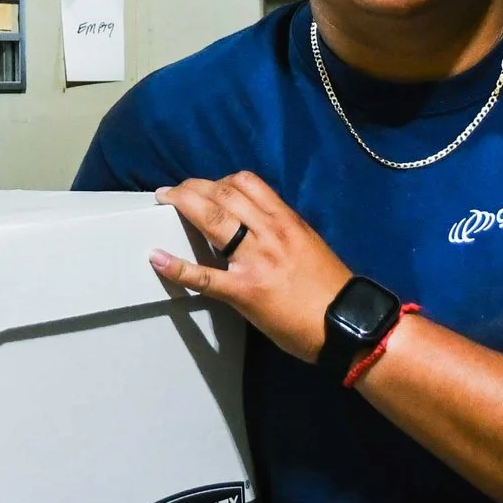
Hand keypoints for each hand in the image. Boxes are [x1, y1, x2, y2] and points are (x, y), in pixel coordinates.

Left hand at [152, 173, 354, 364]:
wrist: (345, 322)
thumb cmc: (329, 287)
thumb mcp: (310, 244)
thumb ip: (282, 229)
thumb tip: (256, 222)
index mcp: (286, 221)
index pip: (247, 182)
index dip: (219, 180)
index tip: (206, 186)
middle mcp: (269, 233)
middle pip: (223, 194)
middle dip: (192, 188)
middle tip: (174, 192)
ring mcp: (255, 261)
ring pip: (212, 219)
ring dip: (182, 205)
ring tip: (164, 202)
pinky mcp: (244, 292)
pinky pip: (205, 276)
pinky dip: (177, 267)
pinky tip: (157, 259)